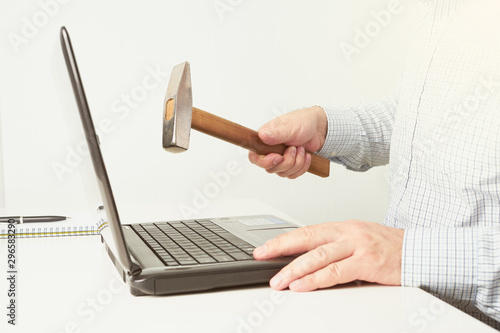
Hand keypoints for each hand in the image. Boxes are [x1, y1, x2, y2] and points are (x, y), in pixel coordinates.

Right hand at [248, 106, 326, 178]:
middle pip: (270, 169)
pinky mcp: (290, 165)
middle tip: (294, 148)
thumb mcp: (289, 127)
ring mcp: (280, 159)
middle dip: (287, 161)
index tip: (278, 157)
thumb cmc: (302, 122)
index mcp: (264, 140)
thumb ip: (276, 134)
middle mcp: (270, 151)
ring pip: (283, 173)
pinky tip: (306, 155)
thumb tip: (262, 136)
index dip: (264, 162)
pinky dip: (302, 167)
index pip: (254, 158)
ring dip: (296, 163)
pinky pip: (292, 175)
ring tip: (301, 149)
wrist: (318, 128)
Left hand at [253, 220, 403, 290]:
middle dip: (280, 248)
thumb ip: (336, 247)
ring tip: (278, 280)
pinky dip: (316, 279)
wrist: (421, 251)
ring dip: (294, 269)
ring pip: (318, 255)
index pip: (307, 231)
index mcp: (343, 226)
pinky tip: (302, 285)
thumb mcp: (359, 240)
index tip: (265, 248)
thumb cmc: (390, 247)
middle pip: (307, 238)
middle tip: (261, 257)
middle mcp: (348, 232)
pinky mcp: (368, 262)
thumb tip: (309, 259)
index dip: (284, 240)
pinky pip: (336, 272)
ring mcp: (358, 245)